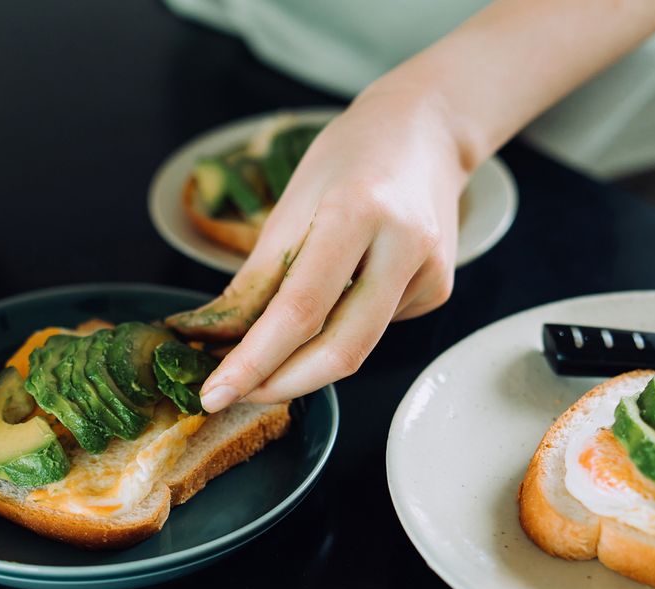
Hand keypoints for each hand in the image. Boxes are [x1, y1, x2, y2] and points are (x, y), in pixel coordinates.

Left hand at [187, 84, 468, 411]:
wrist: (426, 129)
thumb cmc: (350, 158)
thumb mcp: (291, 204)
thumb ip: (258, 278)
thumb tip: (220, 341)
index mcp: (356, 212)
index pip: (299, 311)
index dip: (254, 362)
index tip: (215, 393)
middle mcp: (402, 246)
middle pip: (340, 351)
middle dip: (281, 383)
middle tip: (237, 393)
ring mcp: (430, 272)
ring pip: (359, 347)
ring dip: (306, 362)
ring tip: (269, 354)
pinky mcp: (440, 289)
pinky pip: (377, 329)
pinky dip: (342, 328)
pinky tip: (342, 294)